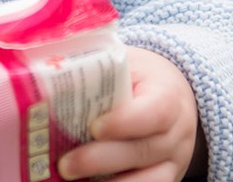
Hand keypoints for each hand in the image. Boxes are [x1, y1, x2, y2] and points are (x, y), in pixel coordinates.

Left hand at [58, 47, 204, 181]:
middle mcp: (176, 133)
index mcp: (168, 96)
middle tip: (66, 164)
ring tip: (73, 180)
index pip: (154, 112)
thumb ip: (101, 69)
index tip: (93, 127)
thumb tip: (55, 72)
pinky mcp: (168, 177)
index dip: (124, 122)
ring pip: (148, 180)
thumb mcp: (129, 63)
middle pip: (142, 151)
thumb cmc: (142, 75)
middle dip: (100, 160)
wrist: (176, 92)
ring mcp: (175, 160)